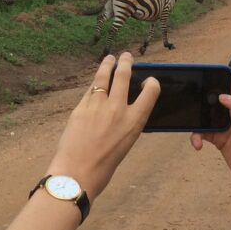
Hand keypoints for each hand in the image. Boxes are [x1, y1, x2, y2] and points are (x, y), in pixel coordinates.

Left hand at [47, 53, 159, 198]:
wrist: (78, 172)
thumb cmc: (104, 165)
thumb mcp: (125, 143)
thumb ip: (126, 123)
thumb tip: (123, 107)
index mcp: (135, 122)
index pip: (151, 91)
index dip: (152, 82)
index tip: (149, 80)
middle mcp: (118, 109)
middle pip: (124, 76)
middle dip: (126, 63)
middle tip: (127, 57)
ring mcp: (97, 105)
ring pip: (103, 77)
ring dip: (108, 64)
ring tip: (110, 58)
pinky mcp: (81, 107)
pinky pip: (90, 90)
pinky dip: (94, 84)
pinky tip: (95, 81)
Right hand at [189, 77, 230, 194]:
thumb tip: (222, 95)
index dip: (218, 78)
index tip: (203, 77)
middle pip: (213, 99)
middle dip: (200, 101)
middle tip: (189, 105)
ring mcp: (225, 127)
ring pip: (204, 117)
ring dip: (196, 123)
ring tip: (195, 134)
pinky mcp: (219, 140)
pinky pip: (203, 133)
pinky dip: (196, 138)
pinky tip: (197, 146)